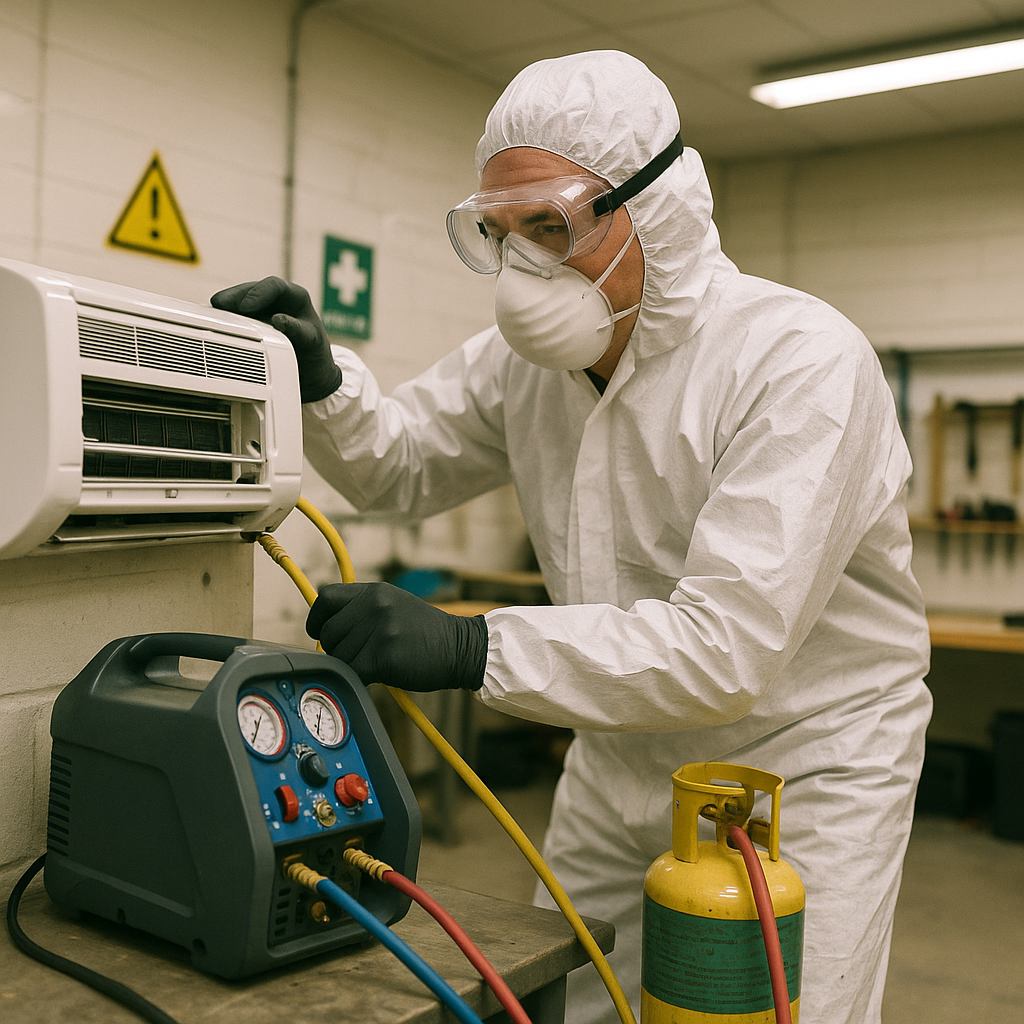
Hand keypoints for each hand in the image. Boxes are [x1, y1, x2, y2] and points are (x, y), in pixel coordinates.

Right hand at [210, 276, 341, 402]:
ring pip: (240, 301)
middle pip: (251, 290)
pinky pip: (235, 317)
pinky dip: (225, 320)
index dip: (259, 293)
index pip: (274, 286)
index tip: (246, 306)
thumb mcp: (312, 342)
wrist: (311, 372)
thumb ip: (297, 330)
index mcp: (295, 297)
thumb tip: (278, 319)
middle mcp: (276, 300)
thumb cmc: (315, 353)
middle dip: (235, 296)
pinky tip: (214, 324)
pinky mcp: (250, 324)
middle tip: (220, 305)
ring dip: (226, 307)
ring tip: (213, 313)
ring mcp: (261, 311)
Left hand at [306, 583, 487, 691]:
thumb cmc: (425, 632)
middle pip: (328, 632)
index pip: (325, 597)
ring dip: (350, 665)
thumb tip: (325, 627)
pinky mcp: (384, 656)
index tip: (319, 632)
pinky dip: (358, 678)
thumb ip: (362, 609)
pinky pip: (351, 672)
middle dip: (336, 648)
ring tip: (375, 662)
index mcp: (374, 591)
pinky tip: (376, 675)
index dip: (317, 618)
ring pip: (337, 655)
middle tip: (359, 655)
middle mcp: (374, 605)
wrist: (460, 647)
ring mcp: (379, 629)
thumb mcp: (394, 605)